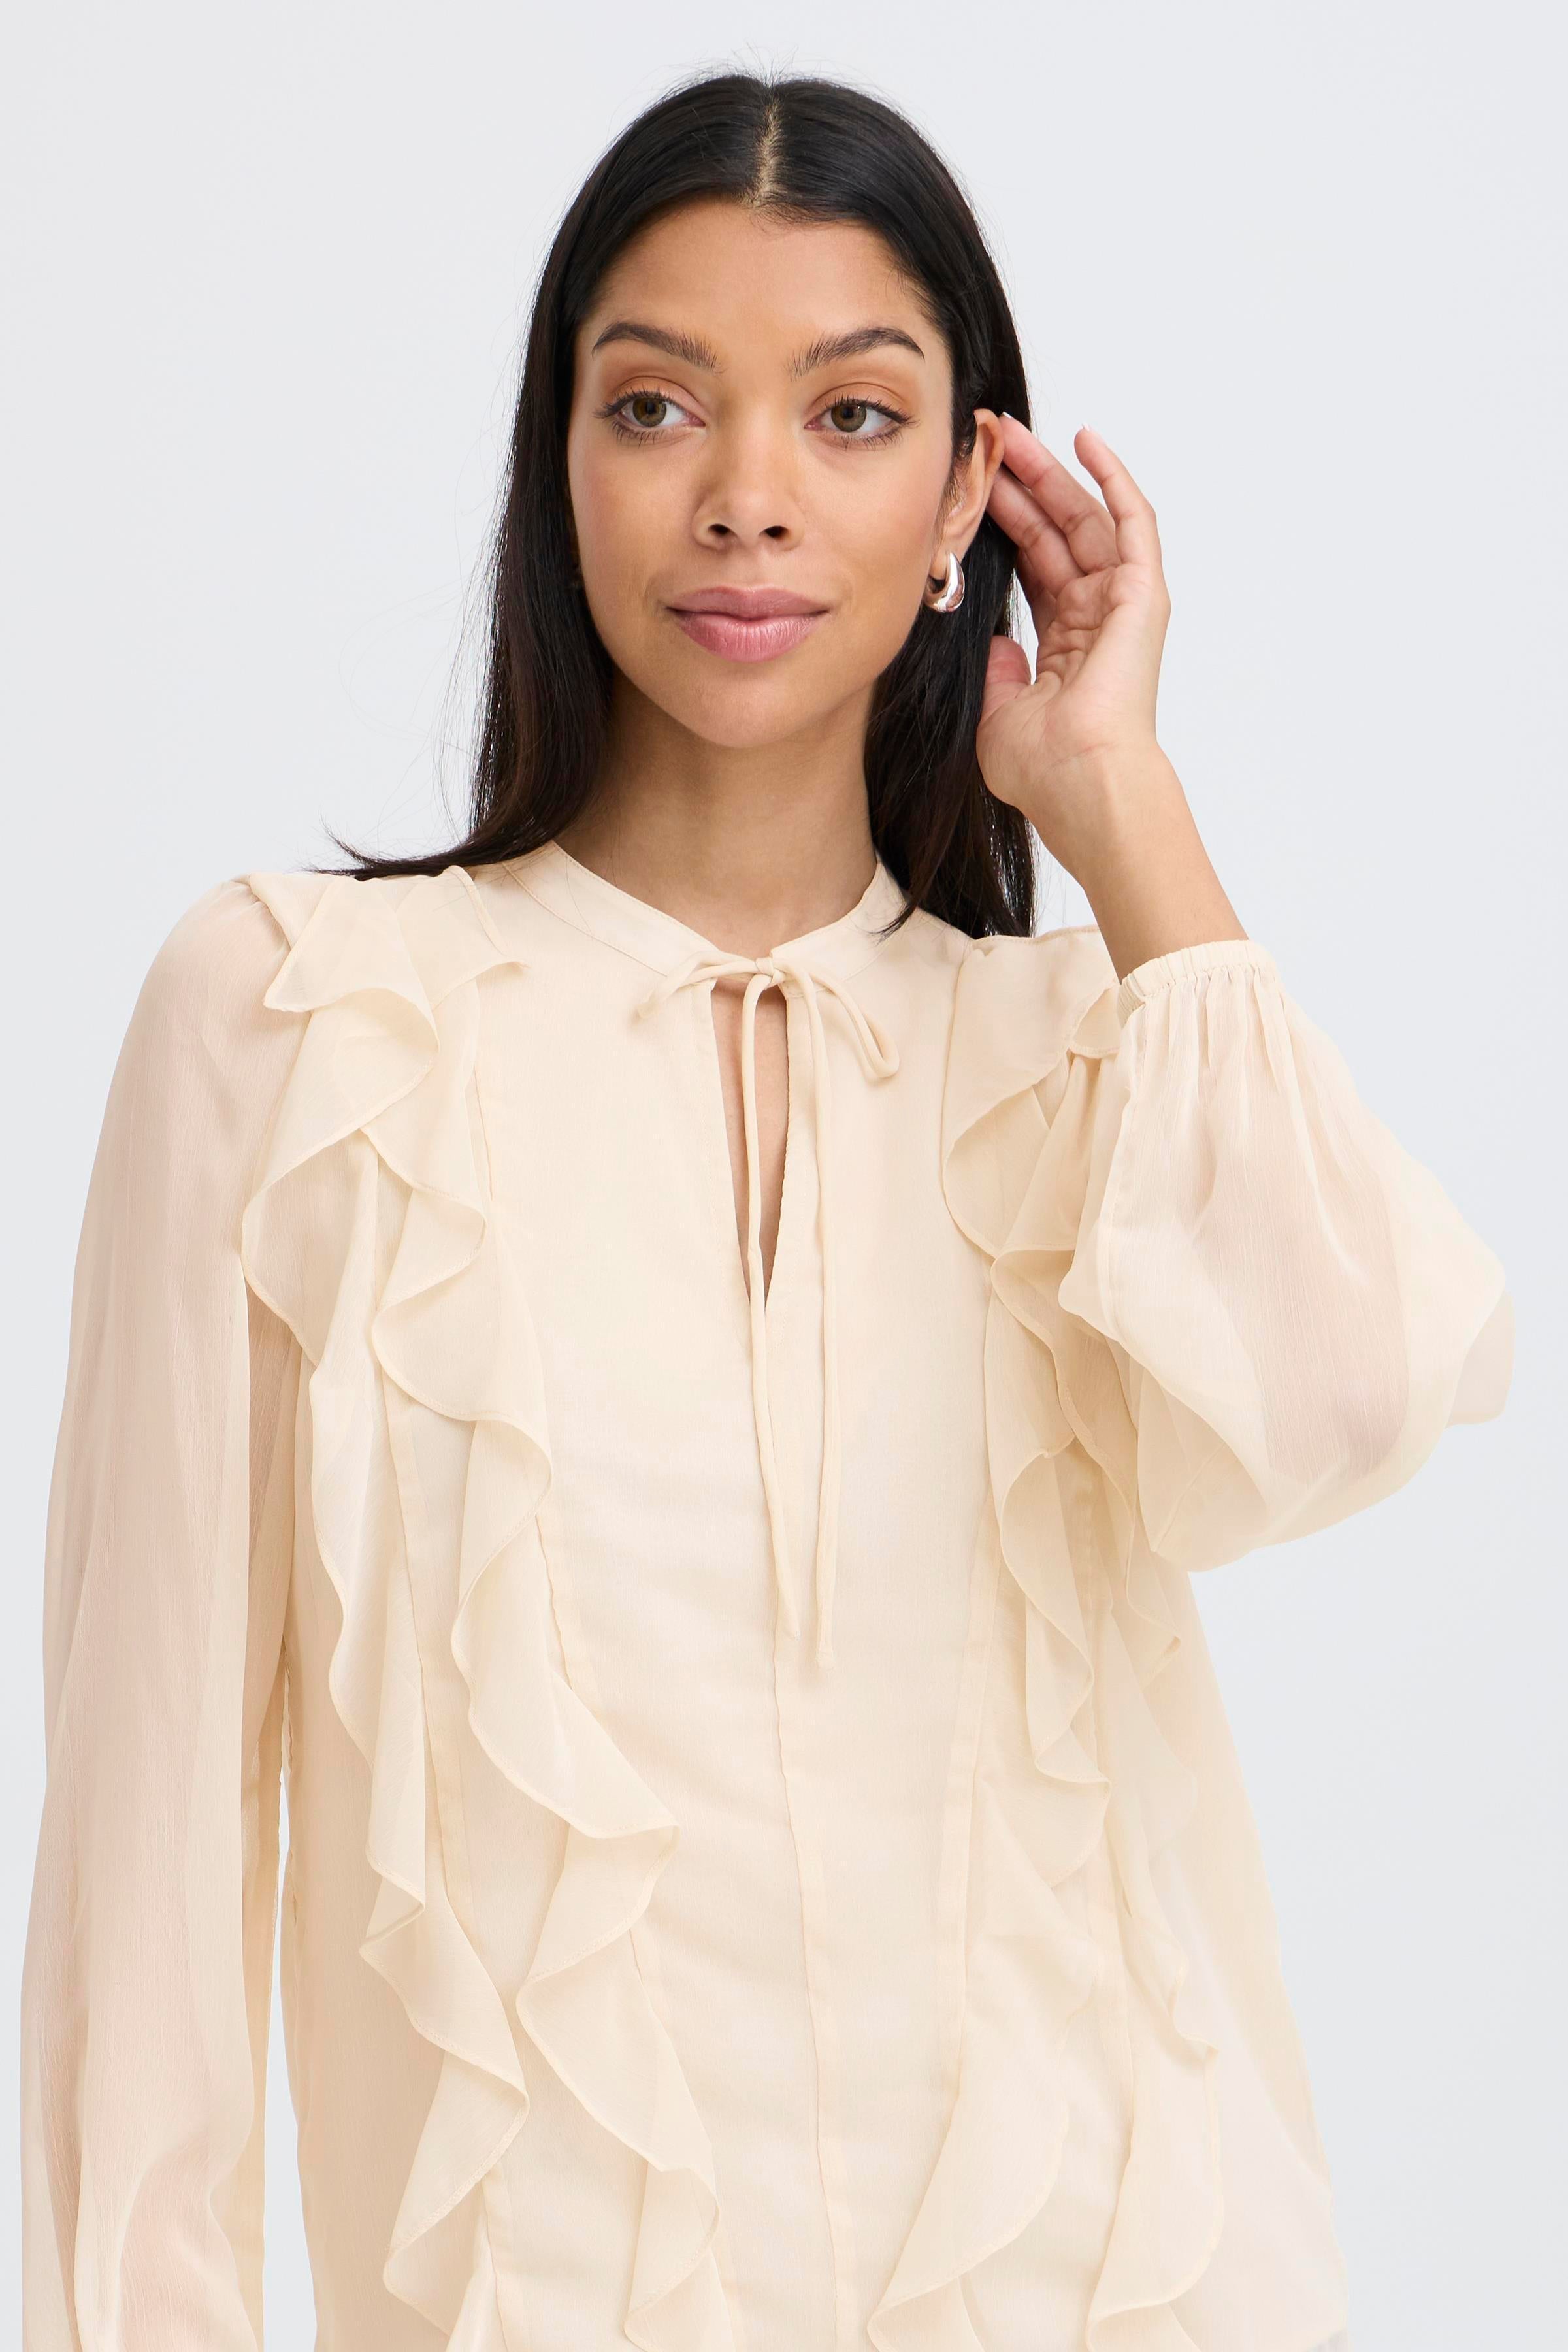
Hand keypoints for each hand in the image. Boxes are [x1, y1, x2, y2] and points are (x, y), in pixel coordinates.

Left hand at [978, 418, 1171, 877]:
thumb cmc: (1044, 768)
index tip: (972, 489)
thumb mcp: (998, 713)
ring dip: (1051, 474)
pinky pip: (1133, 521)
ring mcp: (1123, 605)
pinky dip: (1113, 478)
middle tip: (986, 443)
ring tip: (1012, 434)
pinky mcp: (1144, 594)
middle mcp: (1097, 619)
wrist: (1081, 783)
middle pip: (1056, 533)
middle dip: (1021, 486)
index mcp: (1066, 646)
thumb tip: (995, 642)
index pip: (1034, 566)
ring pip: (1085, 518)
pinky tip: (1085, 439)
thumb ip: (996, 673)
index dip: (1005, 525)